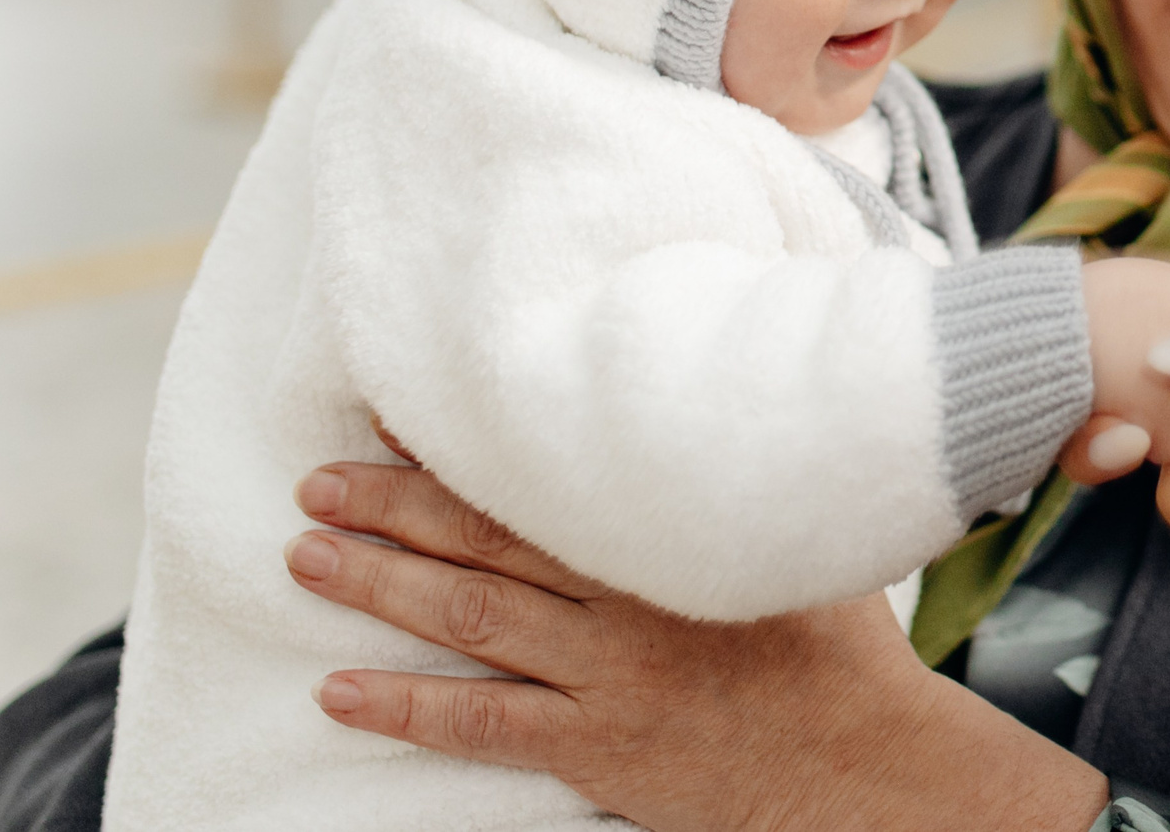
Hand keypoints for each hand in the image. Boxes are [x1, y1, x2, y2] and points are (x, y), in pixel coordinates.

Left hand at [286, 455, 1106, 831]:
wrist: (863, 762)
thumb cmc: (840, 650)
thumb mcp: (802, 540)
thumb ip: (742, 485)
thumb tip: (719, 407)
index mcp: (667, 534)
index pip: (541, 477)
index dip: (462, 444)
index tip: (395, 412)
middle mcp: (625, 596)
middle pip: (484, 539)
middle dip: (392, 505)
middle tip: (317, 480)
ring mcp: (606, 674)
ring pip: (467, 619)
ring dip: (378, 586)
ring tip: (306, 557)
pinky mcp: (596, 745)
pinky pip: (481, 724)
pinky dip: (405, 706)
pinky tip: (338, 690)